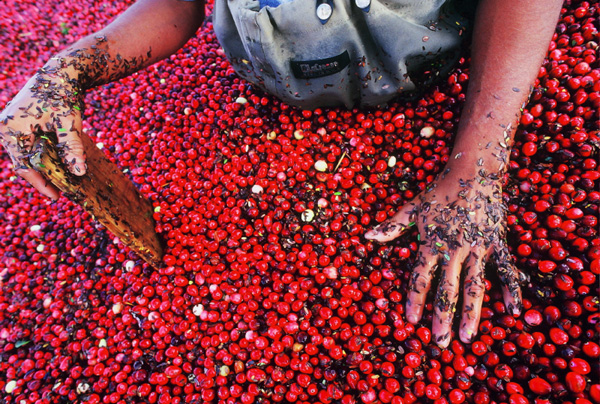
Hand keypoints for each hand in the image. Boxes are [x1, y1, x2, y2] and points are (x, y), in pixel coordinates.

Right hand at [0, 61, 86, 199]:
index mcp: (10, 130)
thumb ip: (71, 147)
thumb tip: (79, 173)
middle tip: (62, 193)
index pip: (23, 165)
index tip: (56, 196)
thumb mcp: (69, 123)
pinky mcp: (26, 125)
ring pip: (30, 156)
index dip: (40, 183)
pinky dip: (48, 157)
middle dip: (43, 178)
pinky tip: (63, 165)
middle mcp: (8, 129)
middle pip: (25, 163)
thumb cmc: (63, 93)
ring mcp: (16, 127)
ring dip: (46, 168)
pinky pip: (34, 147)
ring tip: (65, 182)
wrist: (64, 71)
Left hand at [365, 166, 522, 346]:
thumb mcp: (414, 208)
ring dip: (471, 312)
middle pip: (447, 287)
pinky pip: (505, 268)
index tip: (410, 321)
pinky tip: (512, 309)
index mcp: (432, 242)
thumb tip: (367, 235)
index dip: (414, 299)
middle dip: (442, 315)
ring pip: (475, 284)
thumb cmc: (440, 191)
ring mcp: (477, 247)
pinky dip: (510, 288)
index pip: (420, 276)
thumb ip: (392, 226)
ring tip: (468, 336)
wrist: (473, 172)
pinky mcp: (496, 242)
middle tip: (440, 341)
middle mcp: (454, 249)